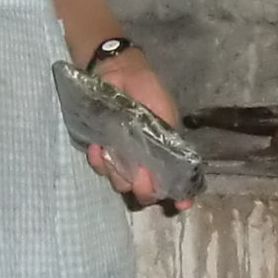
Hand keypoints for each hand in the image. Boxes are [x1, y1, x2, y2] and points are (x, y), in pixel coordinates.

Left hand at [84, 46, 186, 208]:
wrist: (116, 71)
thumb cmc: (146, 89)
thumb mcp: (164, 112)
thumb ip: (169, 139)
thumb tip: (170, 169)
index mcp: (165, 153)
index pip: (176, 182)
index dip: (179, 197)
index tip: (180, 205)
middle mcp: (145, 161)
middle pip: (146, 191)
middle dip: (143, 189)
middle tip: (139, 176)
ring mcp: (123, 157)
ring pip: (121, 183)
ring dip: (117, 174)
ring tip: (111, 153)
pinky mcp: (103, 150)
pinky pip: (100, 167)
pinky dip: (98, 161)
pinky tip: (97, 148)